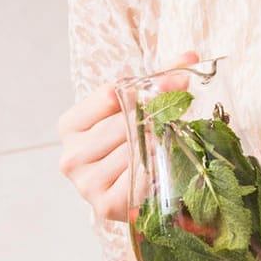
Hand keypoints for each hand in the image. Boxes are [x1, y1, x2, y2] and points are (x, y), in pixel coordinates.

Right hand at [56, 50, 198, 222]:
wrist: (130, 195)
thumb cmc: (131, 144)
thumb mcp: (135, 110)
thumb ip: (157, 82)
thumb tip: (190, 56)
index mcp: (70, 126)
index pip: (109, 95)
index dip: (146, 87)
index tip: (177, 81)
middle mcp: (71, 156)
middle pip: (123, 124)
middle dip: (159, 113)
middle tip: (184, 108)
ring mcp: (86, 183)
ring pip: (134, 150)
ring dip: (160, 142)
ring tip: (174, 139)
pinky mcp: (106, 205)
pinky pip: (140, 177)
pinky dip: (157, 168)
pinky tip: (165, 164)